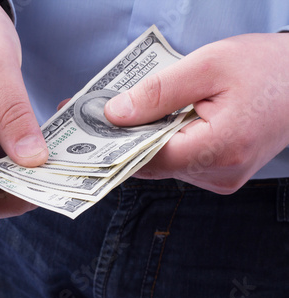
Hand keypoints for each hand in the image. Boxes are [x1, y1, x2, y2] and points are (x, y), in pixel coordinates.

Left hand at [105, 33, 288, 193]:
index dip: (114, 142)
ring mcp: (220, 178)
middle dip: (123, 138)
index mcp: (220, 150)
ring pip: (163, 163)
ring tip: (126, 111)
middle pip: (152, 163)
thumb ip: (158, 93)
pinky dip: (161, 141)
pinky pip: (178, 161)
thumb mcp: (208, 66)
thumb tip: (115, 115)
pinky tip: (156, 120)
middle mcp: (219, 174)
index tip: (85, 127)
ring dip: (142, 138)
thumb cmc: (265, 68)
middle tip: (95, 113)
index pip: (148, 159)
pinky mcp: (219, 173)